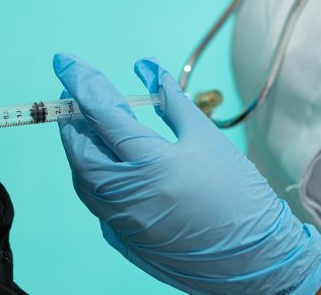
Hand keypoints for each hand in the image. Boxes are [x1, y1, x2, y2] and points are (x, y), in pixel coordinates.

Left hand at [54, 53, 320, 293]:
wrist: (256, 259)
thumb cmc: (239, 195)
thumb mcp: (206, 138)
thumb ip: (170, 101)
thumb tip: (146, 70)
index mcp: (151, 165)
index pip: (101, 115)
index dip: (80, 83)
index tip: (64, 61)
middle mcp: (128, 197)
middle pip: (81, 149)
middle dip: (75, 118)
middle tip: (81, 96)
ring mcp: (122, 224)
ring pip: (83, 177)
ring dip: (83, 147)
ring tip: (95, 124)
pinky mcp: (124, 240)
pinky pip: (97, 202)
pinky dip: (96, 176)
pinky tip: (113, 162)